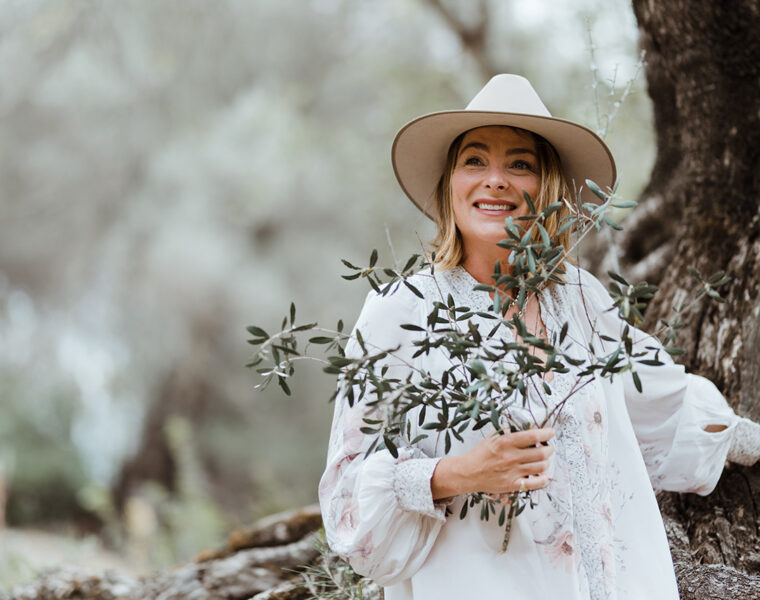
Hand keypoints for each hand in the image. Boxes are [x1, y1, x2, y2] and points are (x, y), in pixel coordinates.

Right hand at [431, 427, 554, 498]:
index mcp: (505, 442)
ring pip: (541, 467)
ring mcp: (512, 472)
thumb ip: (508, 432)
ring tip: (543, 460)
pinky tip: (543, 476)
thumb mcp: (492, 437)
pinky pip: (535, 483)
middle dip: (548, 449)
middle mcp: (511, 457)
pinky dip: (543, 479)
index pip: (533, 436)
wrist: (468, 473)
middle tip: (547, 448)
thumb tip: (524, 428)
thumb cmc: (480, 454)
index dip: (546, 433)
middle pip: (541, 452)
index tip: (551, 432)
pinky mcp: (512, 484)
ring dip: (546, 462)